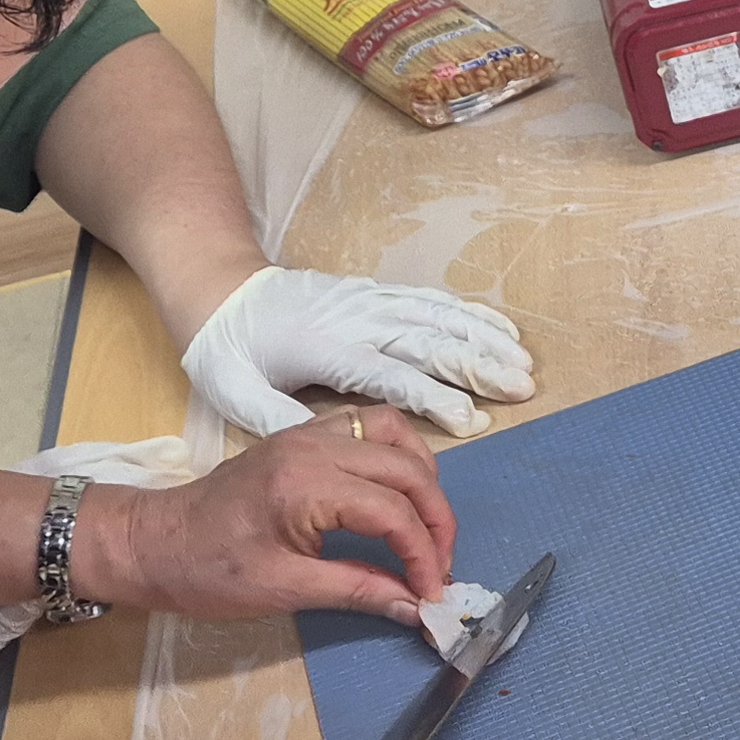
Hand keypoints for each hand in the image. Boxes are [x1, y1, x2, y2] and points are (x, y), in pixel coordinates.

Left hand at [74, 408, 458, 621]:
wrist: (152, 542)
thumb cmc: (208, 571)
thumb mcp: (284, 590)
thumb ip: (358, 590)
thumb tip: (415, 607)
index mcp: (306, 485)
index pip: (393, 512)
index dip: (424, 555)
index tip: (432, 593)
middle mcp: (314, 446)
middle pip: (407, 469)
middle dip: (435, 520)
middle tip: (439, 566)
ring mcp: (307, 434)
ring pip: (394, 433)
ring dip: (421, 477)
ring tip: (425, 525)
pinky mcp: (301, 436)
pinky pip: (366, 426)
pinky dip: (394, 454)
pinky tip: (395, 491)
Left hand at [185, 266, 537, 439]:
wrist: (216, 289)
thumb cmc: (227, 351)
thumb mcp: (237, 396)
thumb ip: (281, 420)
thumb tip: (331, 450)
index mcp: (327, 353)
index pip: (394, 380)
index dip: (435, 400)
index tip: (473, 420)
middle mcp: (357, 324)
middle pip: (429, 345)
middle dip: (479, 368)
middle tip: (522, 388)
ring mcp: (368, 304)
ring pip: (438, 319)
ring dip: (484, 340)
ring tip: (523, 363)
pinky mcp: (372, 295)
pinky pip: (428, 302)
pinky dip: (467, 313)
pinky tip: (497, 328)